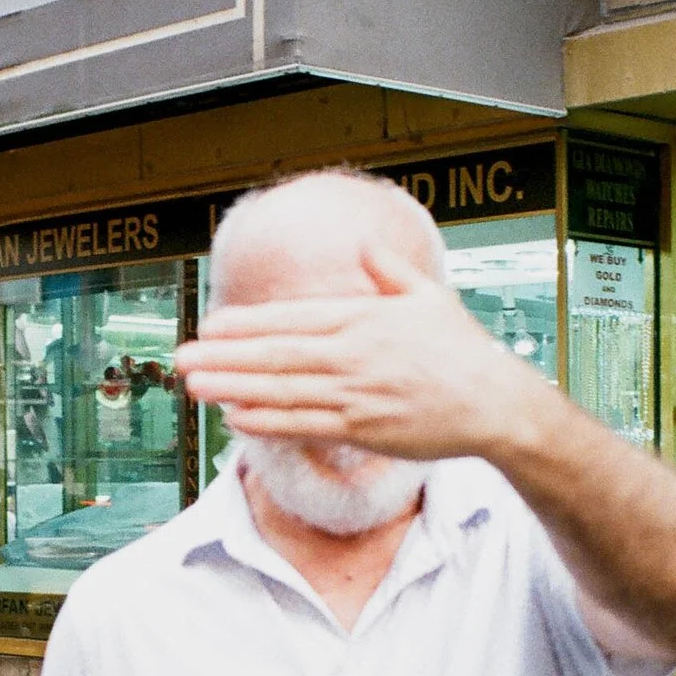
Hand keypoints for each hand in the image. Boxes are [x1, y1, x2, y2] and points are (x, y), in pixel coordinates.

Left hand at [174, 242, 545, 461]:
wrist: (495, 403)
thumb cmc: (463, 350)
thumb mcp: (429, 296)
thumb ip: (388, 271)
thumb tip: (363, 245)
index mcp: (363, 319)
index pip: (292, 318)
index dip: (246, 323)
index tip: (210, 323)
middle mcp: (353, 356)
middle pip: (275, 356)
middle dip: (224, 357)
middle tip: (181, 358)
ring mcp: (356, 395)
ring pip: (282, 392)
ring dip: (233, 389)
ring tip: (195, 385)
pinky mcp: (363, 430)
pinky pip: (305, 426)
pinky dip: (268, 422)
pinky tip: (236, 416)